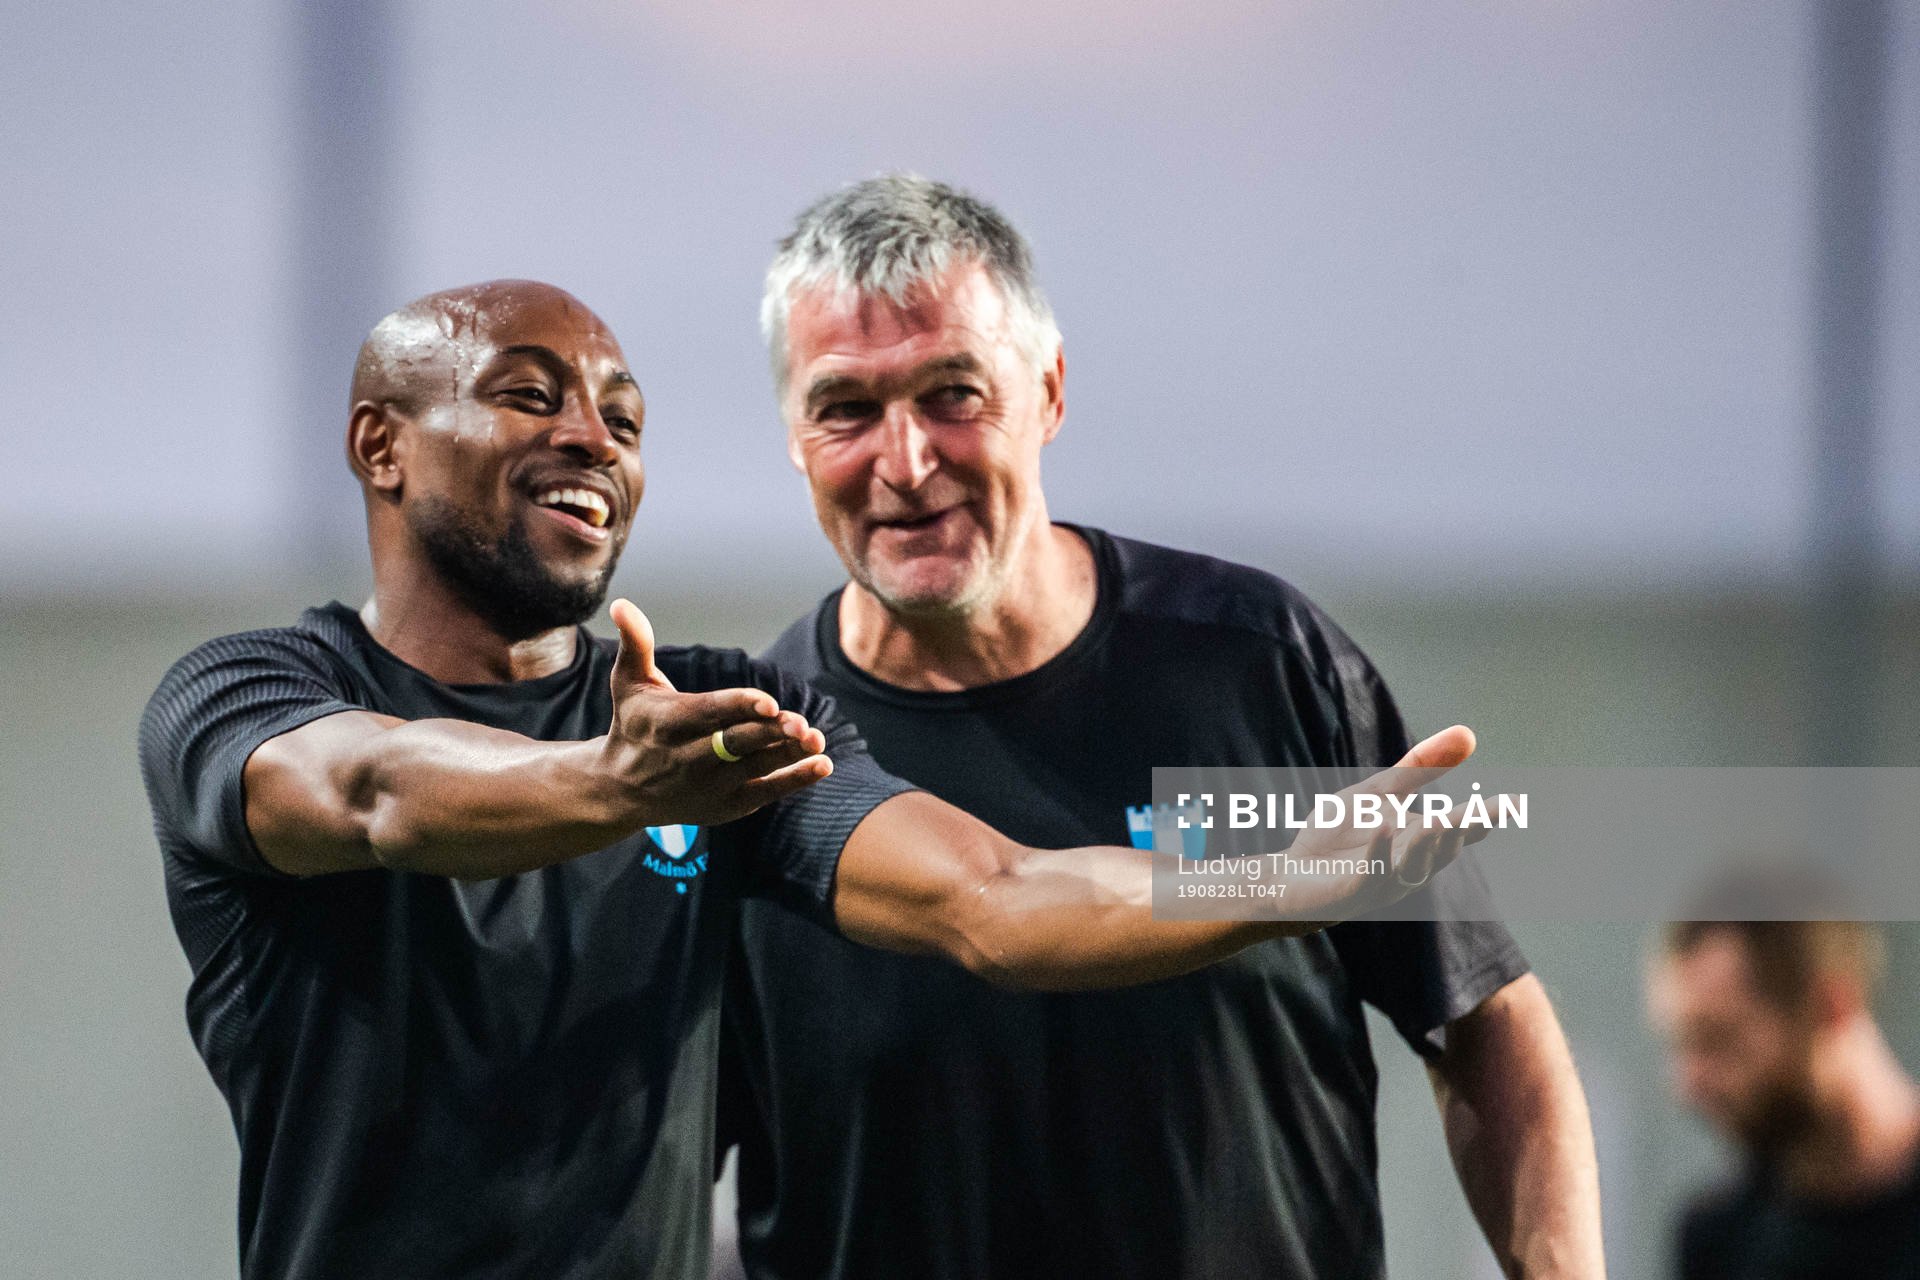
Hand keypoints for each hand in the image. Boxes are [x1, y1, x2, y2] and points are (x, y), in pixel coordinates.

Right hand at [600, 598, 830, 827]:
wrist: (623, 789)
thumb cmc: (634, 724)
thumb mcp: (628, 683)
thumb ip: (636, 644)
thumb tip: (622, 604)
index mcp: (668, 724)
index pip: (709, 713)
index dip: (739, 707)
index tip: (769, 702)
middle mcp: (688, 758)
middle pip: (736, 742)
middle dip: (769, 733)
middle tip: (801, 722)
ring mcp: (709, 785)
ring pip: (755, 767)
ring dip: (787, 754)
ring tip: (816, 739)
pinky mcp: (727, 805)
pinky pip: (766, 793)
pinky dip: (795, 780)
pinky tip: (823, 765)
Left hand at [1280, 725, 1485, 917]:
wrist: (1290, 875)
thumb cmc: (1337, 836)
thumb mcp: (1378, 793)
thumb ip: (1418, 769)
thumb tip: (1467, 735)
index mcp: (1421, 842)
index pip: (1460, 831)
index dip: (1485, 818)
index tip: (1513, 802)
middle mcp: (1411, 866)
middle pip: (1444, 847)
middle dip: (1463, 829)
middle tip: (1486, 810)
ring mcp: (1383, 882)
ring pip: (1415, 867)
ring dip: (1427, 844)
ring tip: (1441, 818)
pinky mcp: (1352, 892)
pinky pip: (1370, 874)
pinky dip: (1380, 851)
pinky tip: (1384, 825)